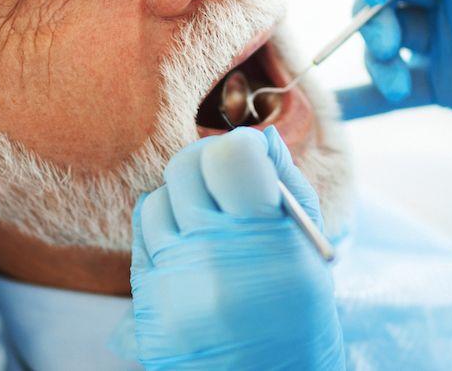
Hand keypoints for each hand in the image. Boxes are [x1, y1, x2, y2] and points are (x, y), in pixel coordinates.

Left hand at [130, 126, 343, 369]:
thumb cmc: (299, 314)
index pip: (229, 155)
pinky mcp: (146, 304)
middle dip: (206, 165)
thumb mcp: (310, 251)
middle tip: (226, 184)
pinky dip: (163, 233)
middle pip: (185, 167)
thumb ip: (287, 185)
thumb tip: (262, 137)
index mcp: (262, 241)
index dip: (239, 149)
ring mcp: (172, 282)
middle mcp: (210, 258)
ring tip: (210, 227)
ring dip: (181, 201)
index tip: (250, 163)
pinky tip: (190, 253)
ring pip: (156, 199)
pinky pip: (141, 239)